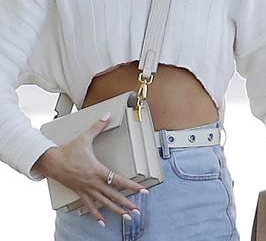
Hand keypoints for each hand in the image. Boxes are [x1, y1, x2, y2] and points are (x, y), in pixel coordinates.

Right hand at [34, 114, 148, 226]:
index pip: (119, 180)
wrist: (50, 161)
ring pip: (104, 203)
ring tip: (127, 218)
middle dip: (127, 203)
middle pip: (114, 195)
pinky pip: (89, 206)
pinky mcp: (80, 193)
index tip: (143, 190)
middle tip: (138, 210)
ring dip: (116, 211)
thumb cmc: (68, 150)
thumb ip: (98, 127)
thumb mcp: (85, 137)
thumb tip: (107, 115)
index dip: (132, 186)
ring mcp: (86, 189)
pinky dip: (97, 215)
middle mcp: (93, 182)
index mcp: (98, 170)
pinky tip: (102, 222)